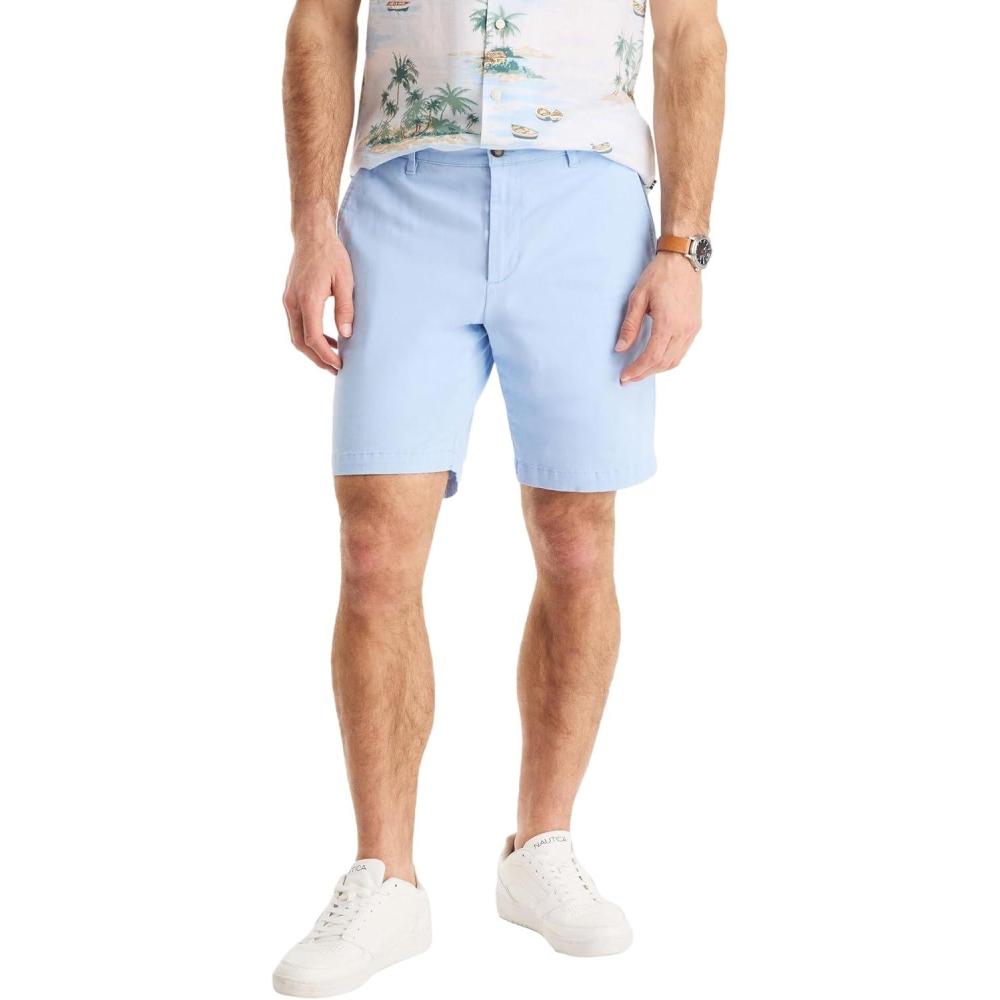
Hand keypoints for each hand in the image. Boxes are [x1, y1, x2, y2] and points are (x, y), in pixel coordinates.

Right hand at [282, 215, 354, 373]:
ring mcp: (288, 300)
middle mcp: (293, 302)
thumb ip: (345, 308)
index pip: (313, 338)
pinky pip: (297, 324)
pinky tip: (327, 339)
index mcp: (307, 299)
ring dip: (313, 349)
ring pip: (296, 335)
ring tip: (333, 358)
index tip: (340, 365)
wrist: (311, 234)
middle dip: (317, 359)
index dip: (326, 355)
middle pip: (300, 342)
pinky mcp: (290, 298)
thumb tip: (347, 334)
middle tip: (336, 369)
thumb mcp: (345, 281)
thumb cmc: (331, 254)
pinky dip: (309, 336)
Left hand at [616, 252, 702, 383]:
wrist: (683, 259)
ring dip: (657, 369)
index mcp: (668, 323)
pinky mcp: (695, 325)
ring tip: (641, 371)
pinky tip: (656, 358)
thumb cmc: (660, 274)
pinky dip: (669, 359)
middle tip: (629, 378)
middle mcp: (683, 329)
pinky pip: (682, 350)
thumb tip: (620, 348)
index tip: (624, 377)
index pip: (651, 357)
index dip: (637, 370)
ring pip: (675, 360)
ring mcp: (692, 328)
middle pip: (663, 363)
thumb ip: (630, 326)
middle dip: (645, 373)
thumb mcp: (638, 298)